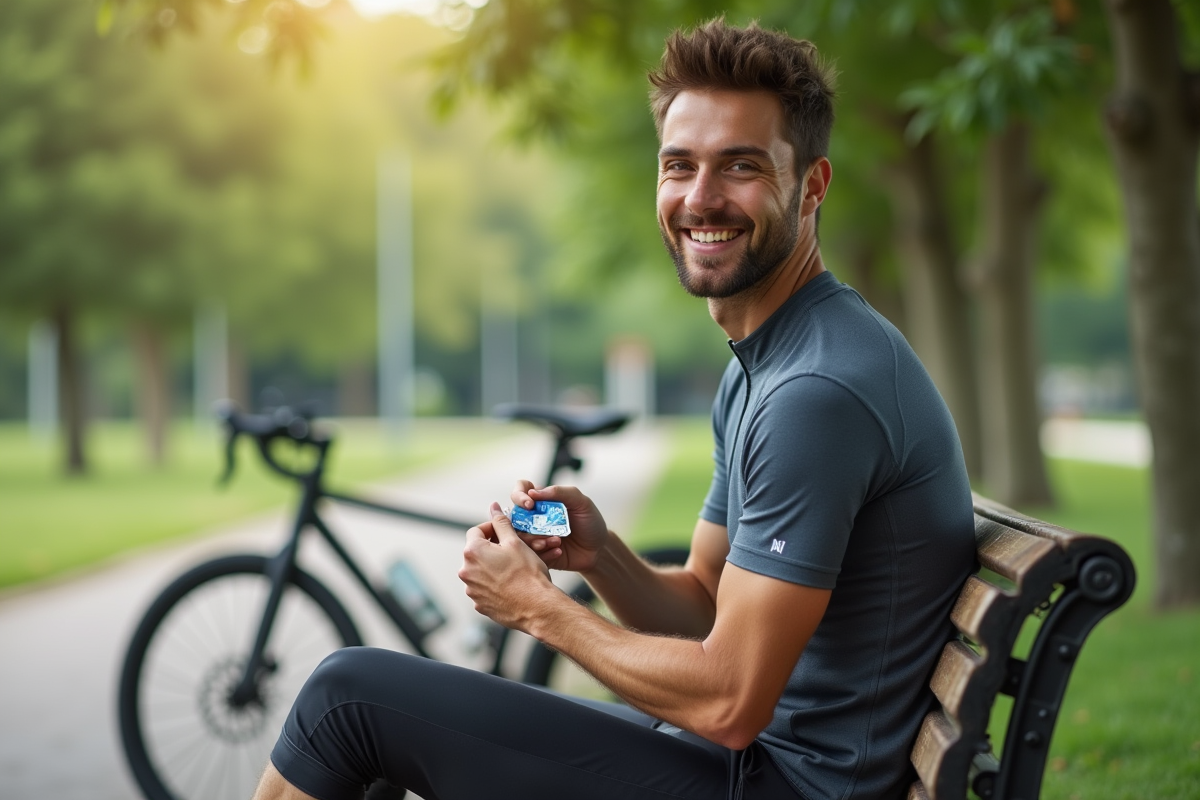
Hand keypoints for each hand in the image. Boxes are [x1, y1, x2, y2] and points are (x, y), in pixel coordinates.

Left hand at [459, 502, 557, 631]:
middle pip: (477, 552)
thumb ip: (501, 523)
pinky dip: (495, 584)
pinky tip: (512, 584)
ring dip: (494, 566)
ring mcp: (472, 590)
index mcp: (473, 552)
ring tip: (515, 568)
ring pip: (481, 571)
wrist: (537, 607)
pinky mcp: (479, 605)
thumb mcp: (516, 542)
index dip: (492, 528)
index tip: (505, 532)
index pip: (476, 531)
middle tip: (513, 550)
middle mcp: (467, 572)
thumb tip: (493, 508)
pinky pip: (485, 588)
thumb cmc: (528, 574)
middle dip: (493, 548)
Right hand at [509, 481, 609, 573]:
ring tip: (555, 541)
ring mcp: (534, 536)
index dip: (519, 496)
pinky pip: (529, 554)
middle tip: (544, 531)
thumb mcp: (581, 502)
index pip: (520, 491)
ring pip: (519, 538)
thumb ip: (559, 492)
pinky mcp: (537, 553)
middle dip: (525, 525)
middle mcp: (533, 517)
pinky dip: (543, 553)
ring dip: (535, 540)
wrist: (599, 549)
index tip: (530, 504)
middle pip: (514, 517)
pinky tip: (558, 551)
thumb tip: (533, 491)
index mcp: (541, 501)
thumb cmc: (590, 522)